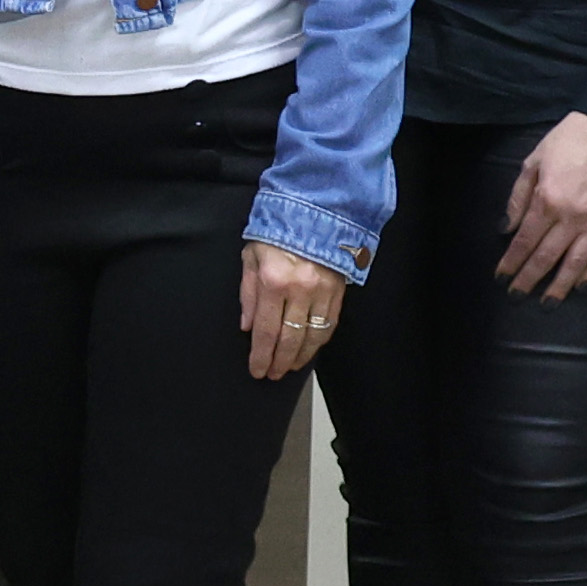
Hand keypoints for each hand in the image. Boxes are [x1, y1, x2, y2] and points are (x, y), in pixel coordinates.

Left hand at [237, 241, 342, 379]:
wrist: (314, 210)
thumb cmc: (275, 231)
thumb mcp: (250, 257)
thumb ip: (248, 294)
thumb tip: (247, 327)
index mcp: (273, 281)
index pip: (266, 330)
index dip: (261, 355)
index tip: (257, 370)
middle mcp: (300, 289)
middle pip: (290, 339)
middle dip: (279, 362)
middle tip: (272, 375)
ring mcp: (323, 291)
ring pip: (313, 336)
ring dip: (300, 356)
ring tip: (289, 367)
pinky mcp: (339, 290)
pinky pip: (330, 324)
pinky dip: (319, 341)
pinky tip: (309, 349)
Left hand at [496, 113, 586, 295]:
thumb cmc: (566, 142)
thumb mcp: (531, 163)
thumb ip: (518, 199)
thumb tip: (506, 229)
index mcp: (547, 200)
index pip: (525, 240)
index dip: (512, 261)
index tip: (502, 276)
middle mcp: (572, 216)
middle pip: (547, 256)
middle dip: (530, 278)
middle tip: (518, 295)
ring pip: (576, 261)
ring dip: (561, 284)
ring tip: (549, 301)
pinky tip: (581, 284)